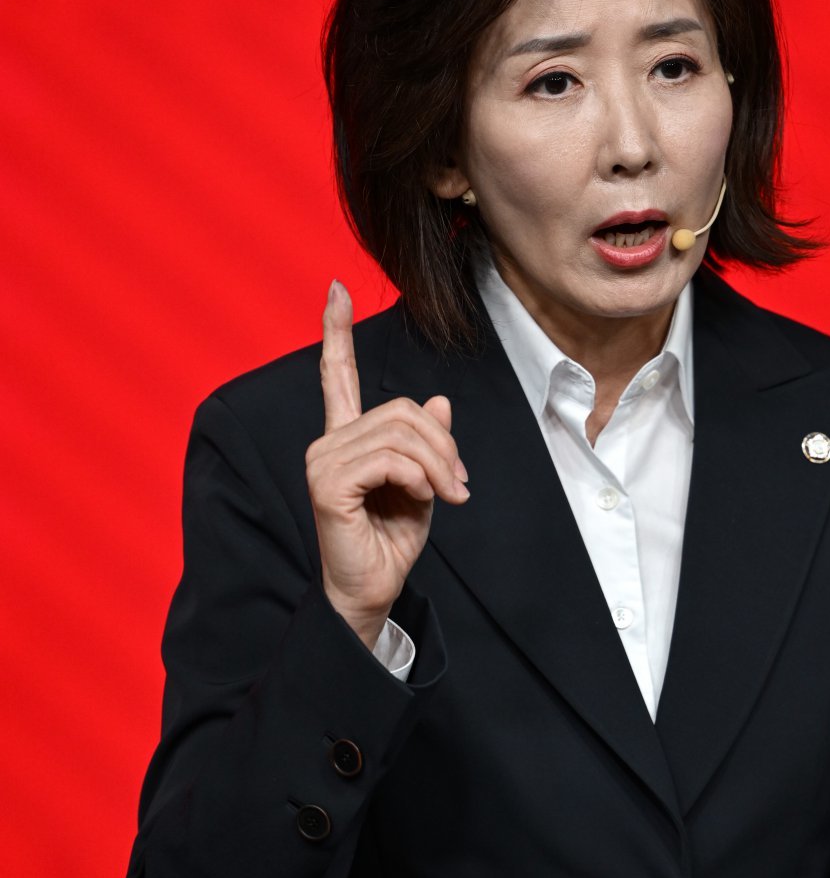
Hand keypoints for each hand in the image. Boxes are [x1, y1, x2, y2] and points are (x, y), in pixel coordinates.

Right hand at [306, 279, 469, 647]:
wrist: (372, 589)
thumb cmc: (392, 540)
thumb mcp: (424, 483)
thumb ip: (427, 443)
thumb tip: (439, 400)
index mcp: (347, 437)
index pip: (336, 374)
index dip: (336, 331)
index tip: (336, 289)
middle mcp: (329, 442)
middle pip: (402, 409)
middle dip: (442, 444)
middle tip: (458, 483)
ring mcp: (323, 461)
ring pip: (401, 434)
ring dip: (437, 464)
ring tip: (447, 495)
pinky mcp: (328, 484)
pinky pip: (388, 459)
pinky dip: (417, 477)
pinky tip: (422, 498)